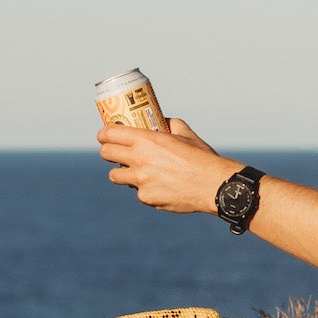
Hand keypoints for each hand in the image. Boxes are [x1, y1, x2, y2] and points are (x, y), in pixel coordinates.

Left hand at [98, 117, 239, 216]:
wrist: (214, 185)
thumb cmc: (202, 157)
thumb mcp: (186, 133)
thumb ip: (169, 124)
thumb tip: (161, 120)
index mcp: (146, 140)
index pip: (110, 134)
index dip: (104, 134)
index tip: (105, 135)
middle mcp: (139, 160)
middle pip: (106, 154)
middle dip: (107, 152)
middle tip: (114, 152)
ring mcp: (141, 181)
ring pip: (115, 176)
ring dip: (121, 172)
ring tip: (134, 171)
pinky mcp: (146, 198)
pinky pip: (138, 192)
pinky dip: (144, 189)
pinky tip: (158, 186)